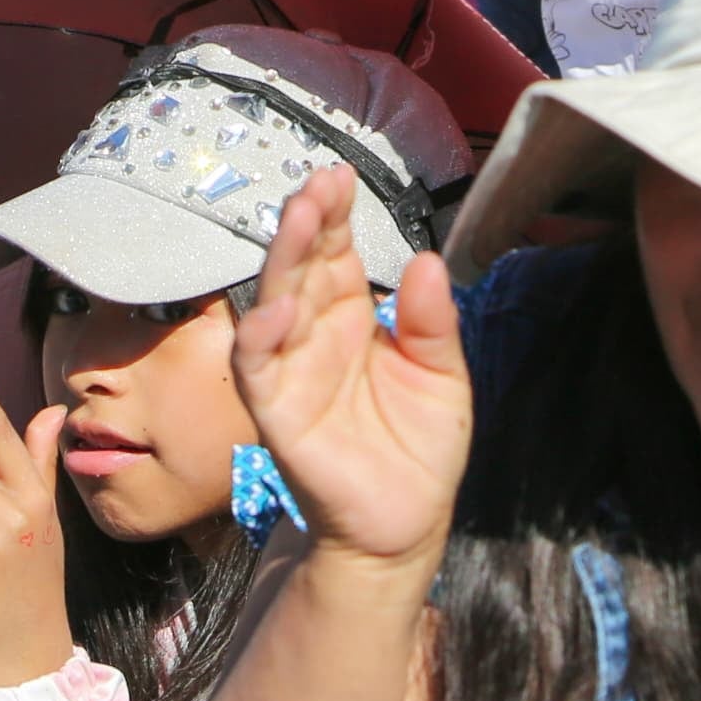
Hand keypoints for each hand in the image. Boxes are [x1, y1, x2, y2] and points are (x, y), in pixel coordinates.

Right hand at [230, 163, 472, 570]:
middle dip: (308, 223)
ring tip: (300, 218)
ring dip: (284, 260)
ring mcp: (292, 370)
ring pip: (274, 302)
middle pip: (302, 266)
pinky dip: (261, 335)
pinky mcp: (276, 412)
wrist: (404, 524)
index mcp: (355, 319)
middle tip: (319, 183)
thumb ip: (434, 324)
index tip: (341, 177)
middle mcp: (316, 335)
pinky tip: (278, 307)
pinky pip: (257, 368)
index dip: (336, 216)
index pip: (338, 254)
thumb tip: (430, 261)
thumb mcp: (443, 378)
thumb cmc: (420, 448)